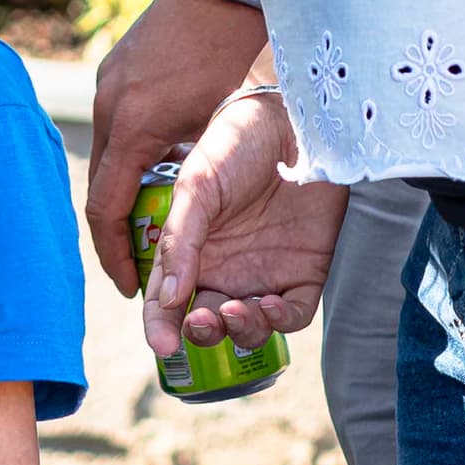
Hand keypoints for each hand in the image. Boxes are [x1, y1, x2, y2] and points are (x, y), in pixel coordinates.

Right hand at [86, 0, 270, 288]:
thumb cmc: (235, 53)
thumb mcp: (223, 125)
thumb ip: (199, 170)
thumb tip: (192, 218)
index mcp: (134, 127)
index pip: (107, 209)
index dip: (116, 254)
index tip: (134, 285)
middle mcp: (110, 107)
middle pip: (101, 188)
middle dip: (117, 232)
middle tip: (142, 264)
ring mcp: (107, 84)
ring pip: (107, 157)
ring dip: (124, 192)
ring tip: (151, 219)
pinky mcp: (114, 69)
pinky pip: (114, 127)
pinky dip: (129, 156)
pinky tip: (159, 164)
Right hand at [143, 81, 344, 363]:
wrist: (294, 121)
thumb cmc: (236, 144)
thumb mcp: (196, 186)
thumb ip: (180, 240)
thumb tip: (168, 298)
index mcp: (191, 251)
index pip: (167, 301)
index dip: (160, 327)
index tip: (162, 344)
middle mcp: (225, 268)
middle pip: (206, 320)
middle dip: (201, 332)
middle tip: (202, 321)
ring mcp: (265, 272)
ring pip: (247, 326)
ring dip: (239, 330)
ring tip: (237, 311)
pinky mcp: (305, 272)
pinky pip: (292, 313)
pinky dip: (279, 320)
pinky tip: (270, 305)